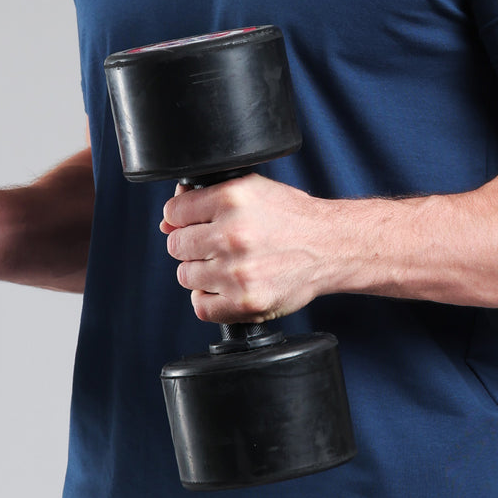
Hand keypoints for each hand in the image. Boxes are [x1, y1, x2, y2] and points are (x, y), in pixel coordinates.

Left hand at [160, 174, 335, 324]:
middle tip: (219, 246)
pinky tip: (228, 287)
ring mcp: (237, 271)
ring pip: (186, 276)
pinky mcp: (245, 302)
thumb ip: (206, 200)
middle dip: (193, 246)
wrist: (331, 246)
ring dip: (202, 273)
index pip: (174, 211)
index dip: (184, 218)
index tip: (198, 224)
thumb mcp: (251, 191)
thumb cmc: (291, 217)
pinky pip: (201, 306)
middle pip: (177, 246)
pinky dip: (210, 300)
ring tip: (229, 266)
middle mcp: (232, 234)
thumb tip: (167, 222)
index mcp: (231, 198)